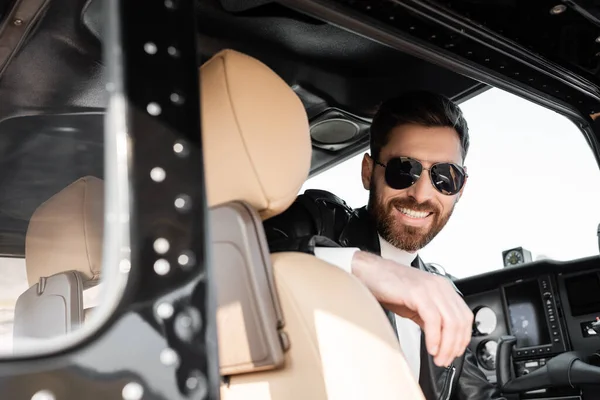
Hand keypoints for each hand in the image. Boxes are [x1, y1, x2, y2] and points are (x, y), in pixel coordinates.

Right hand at [351, 250, 473, 366]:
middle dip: (455, 346)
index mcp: (442, 288)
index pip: (465, 316)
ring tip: (438, 357)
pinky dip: (434, 337)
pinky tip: (430, 347)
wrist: (368, 272)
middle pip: (460, 322)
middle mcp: (440, 286)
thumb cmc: (388, 286)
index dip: (463, 339)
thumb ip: (430, 319)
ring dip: (446, 346)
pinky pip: (433, 320)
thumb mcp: (415, 304)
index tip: (454, 353)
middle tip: (445, 360)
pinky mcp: (417, 293)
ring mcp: (430, 288)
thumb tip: (440, 339)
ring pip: (450, 322)